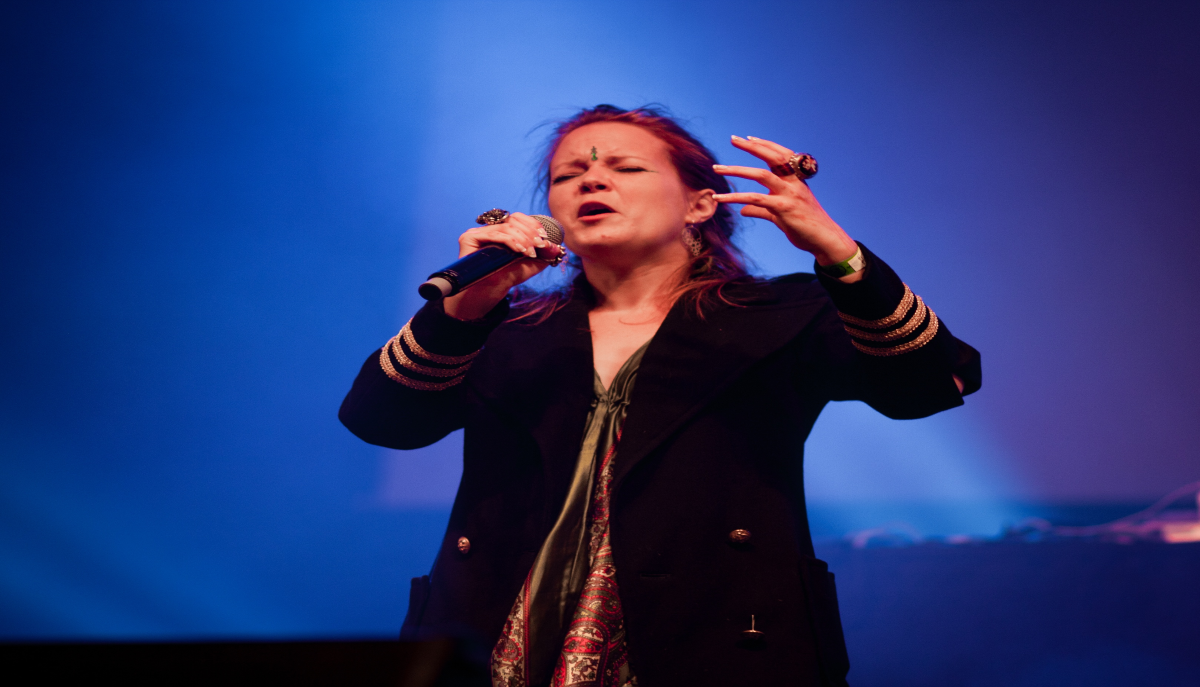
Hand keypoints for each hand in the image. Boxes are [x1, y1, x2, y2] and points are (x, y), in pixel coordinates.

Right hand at [443, 212, 564, 319]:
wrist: (490, 292)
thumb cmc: (508, 277)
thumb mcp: (530, 264)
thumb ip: (544, 254)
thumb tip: (557, 246)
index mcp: (502, 231)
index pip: (518, 218)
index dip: (533, 224)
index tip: (545, 237)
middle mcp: (489, 228)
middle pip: (513, 220)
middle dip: (530, 232)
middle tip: (541, 244)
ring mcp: (478, 232)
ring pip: (506, 227)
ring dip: (524, 239)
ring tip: (531, 252)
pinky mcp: (470, 237)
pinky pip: (495, 234)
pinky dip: (511, 241)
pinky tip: (521, 251)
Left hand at [712, 136, 858, 270]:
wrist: (824, 241)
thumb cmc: (805, 228)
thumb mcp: (780, 215)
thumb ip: (762, 210)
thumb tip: (743, 210)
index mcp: (796, 180)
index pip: (781, 155)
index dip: (766, 145)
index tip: (749, 138)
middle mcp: (794, 183)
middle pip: (772, 157)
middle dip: (752, 146)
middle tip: (733, 138)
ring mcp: (789, 194)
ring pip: (761, 175)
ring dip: (736, 170)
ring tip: (717, 168)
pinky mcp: (783, 208)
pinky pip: (755, 199)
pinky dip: (735, 197)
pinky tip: (719, 198)